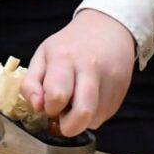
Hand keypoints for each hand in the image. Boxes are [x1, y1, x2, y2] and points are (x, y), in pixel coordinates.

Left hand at [21, 9, 135, 136]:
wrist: (108, 26)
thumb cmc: (71, 43)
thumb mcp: (43, 54)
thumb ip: (31, 83)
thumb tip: (37, 107)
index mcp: (64, 58)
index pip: (56, 96)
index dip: (50, 108)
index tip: (50, 102)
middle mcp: (90, 68)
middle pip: (82, 114)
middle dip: (69, 126)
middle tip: (64, 115)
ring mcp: (109, 79)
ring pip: (95, 120)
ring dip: (82, 120)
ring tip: (77, 101)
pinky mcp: (122, 89)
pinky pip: (106, 116)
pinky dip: (95, 114)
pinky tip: (91, 97)